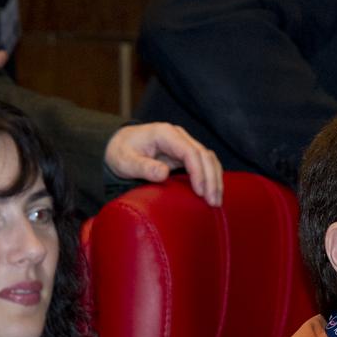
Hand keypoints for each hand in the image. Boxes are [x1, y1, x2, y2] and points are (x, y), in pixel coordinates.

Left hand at [105, 123, 223, 205]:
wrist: (120, 145)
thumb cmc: (121, 152)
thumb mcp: (125, 161)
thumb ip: (143, 167)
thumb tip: (164, 173)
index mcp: (165, 134)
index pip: (190, 151)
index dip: (198, 172)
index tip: (199, 192)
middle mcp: (179, 136)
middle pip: (204, 155)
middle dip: (211, 179)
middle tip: (213, 201)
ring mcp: (184, 144)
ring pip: (209, 159)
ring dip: (215, 179)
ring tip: (216, 201)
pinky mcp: (186, 155)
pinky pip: (205, 164)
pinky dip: (211, 178)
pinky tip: (212, 193)